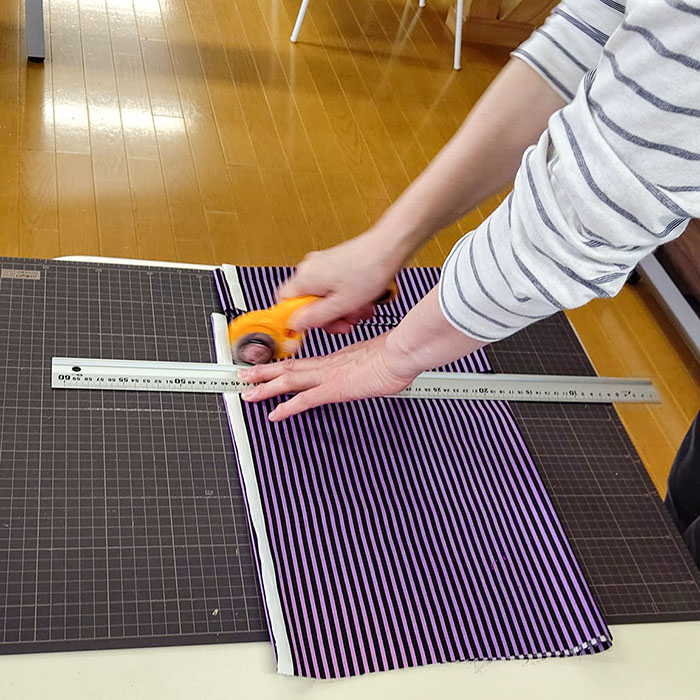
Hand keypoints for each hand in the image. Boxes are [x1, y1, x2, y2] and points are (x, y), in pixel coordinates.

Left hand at [238, 333, 417, 420]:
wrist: (402, 352)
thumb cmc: (397, 355)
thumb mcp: (380, 358)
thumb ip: (371, 364)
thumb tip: (376, 366)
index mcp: (338, 358)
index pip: (305, 363)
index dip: (285, 366)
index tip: (273, 368)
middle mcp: (328, 365)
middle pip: (289, 368)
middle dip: (264, 372)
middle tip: (245, 375)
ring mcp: (329, 376)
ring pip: (289, 380)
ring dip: (265, 386)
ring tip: (248, 392)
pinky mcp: (335, 389)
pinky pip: (304, 400)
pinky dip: (287, 407)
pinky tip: (274, 414)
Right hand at [278, 230, 405, 333]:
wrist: (389, 247)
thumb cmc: (370, 270)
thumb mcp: (342, 304)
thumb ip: (315, 317)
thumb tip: (295, 325)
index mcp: (305, 278)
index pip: (284, 303)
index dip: (293, 319)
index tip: (306, 329)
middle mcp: (309, 269)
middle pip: (305, 303)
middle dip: (325, 318)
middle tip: (343, 324)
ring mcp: (322, 265)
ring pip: (322, 297)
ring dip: (339, 310)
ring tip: (357, 312)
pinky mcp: (334, 264)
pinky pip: (332, 289)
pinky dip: (345, 299)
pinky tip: (360, 302)